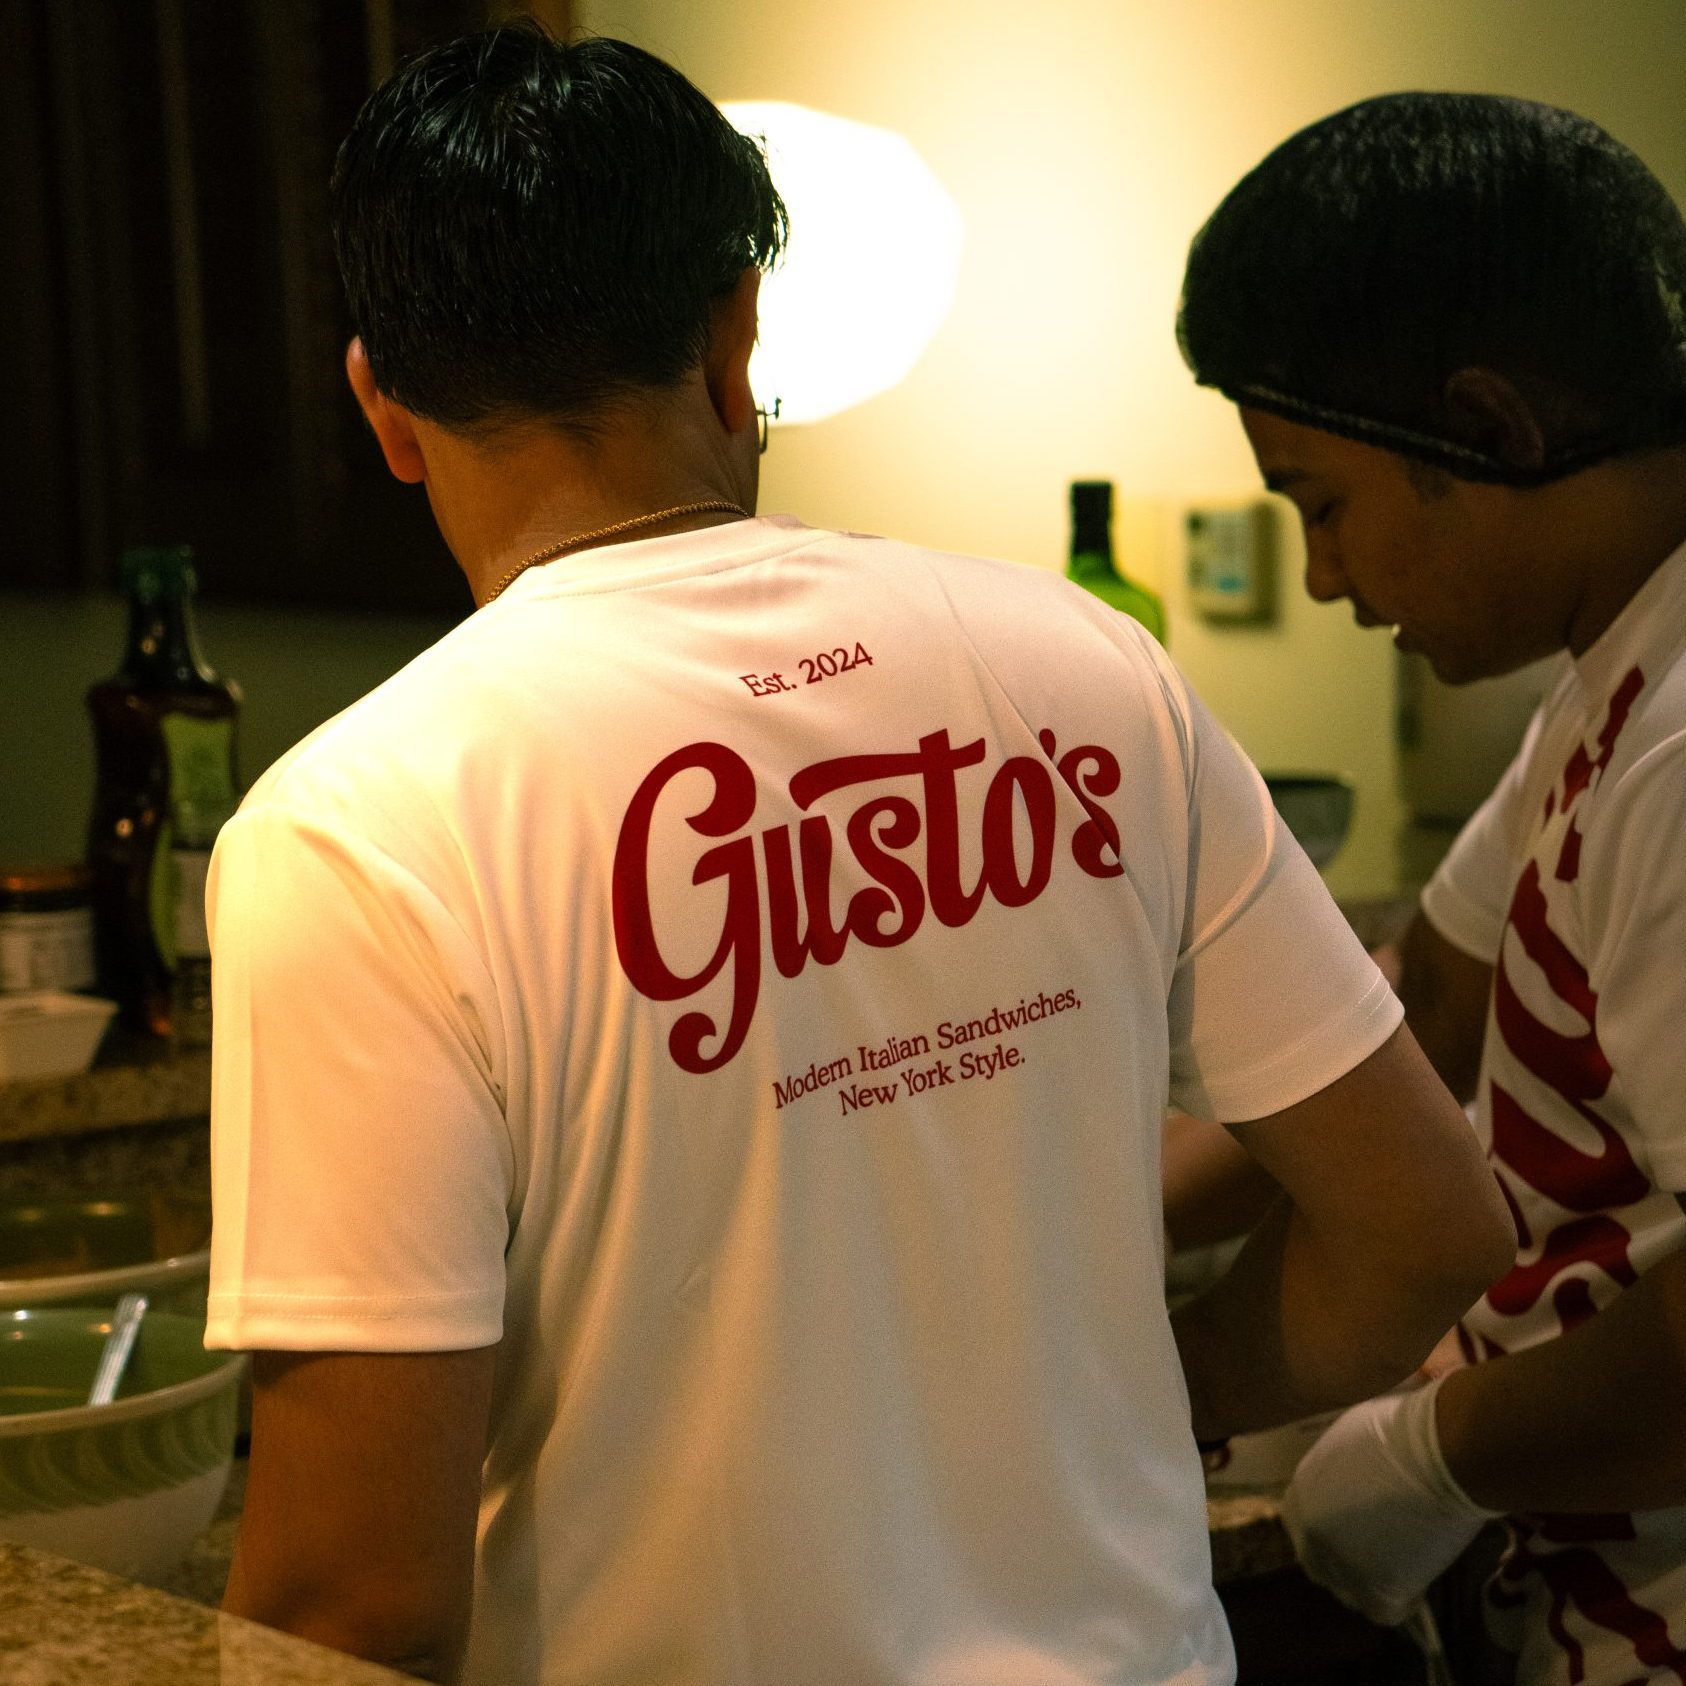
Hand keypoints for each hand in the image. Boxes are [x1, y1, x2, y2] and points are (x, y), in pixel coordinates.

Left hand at [1280, 1377, 1498, 1627]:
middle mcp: (1309, 1537)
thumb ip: (1340, 1466)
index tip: (1355, 1526)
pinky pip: (1384, 1611)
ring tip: (1404, 1561)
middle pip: (1319, 1562)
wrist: (1437, 1455)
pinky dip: (1403, 1599)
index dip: (1329, 1529)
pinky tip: (1421, 1580)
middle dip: (1345, 1558)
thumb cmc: (1399, 1430)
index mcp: (1299, 1496)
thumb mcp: (1350, 1439)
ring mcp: (1340, 1569)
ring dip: (1372, 1579)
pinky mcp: (1376, 1593)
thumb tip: (1354, 1460)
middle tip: (1381, 1548)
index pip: (1303, 1525)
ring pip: (1350, 1591)